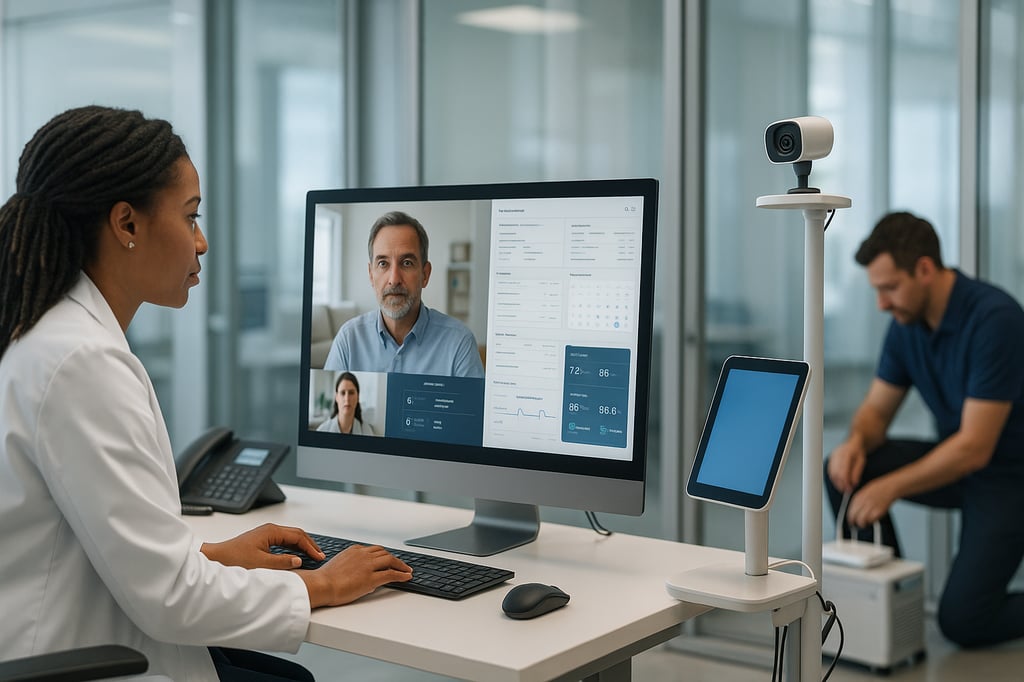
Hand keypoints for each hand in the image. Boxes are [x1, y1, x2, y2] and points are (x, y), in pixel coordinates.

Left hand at [201, 523, 324, 569]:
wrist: (215, 559)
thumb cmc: (233, 559)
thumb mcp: (260, 564)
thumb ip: (282, 562)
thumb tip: (299, 560)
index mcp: (271, 531)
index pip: (298, 536)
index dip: (311, 547)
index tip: (319, 557)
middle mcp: (270, 530)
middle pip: (297, 534)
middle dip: (310, 544)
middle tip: (320, 555)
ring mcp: (266, 534)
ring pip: (291, 537)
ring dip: (302, 546)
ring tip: (312, 555)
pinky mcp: (262, 540)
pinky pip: (284, 541)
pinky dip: (293, 547)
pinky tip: (297, 556)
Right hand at [300, 544, 412, 607]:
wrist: (321, 585)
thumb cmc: (325, 579)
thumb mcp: (339, 564)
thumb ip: (352, 565)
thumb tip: (362, 573)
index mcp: (354, 550)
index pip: (374, 550)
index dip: (383, 554)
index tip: (388, 558)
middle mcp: (363, 555)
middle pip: (384, 553)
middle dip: (394, 558)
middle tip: (401, 564)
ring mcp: (368, 566)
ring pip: (390, 561)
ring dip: (401, 565)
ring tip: (407, 570)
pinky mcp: (371, 578)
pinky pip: (391, 574)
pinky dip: (401, 574)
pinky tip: (407, 577)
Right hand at [827, 439, 866, 493]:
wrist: (852, 443)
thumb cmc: (858, 452)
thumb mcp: (861, 461)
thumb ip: (857, 472)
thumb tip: (853, 483)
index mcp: (846, 454)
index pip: (843, 470)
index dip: (845, 481)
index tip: (849, 489)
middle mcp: (837, 455)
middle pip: (836, 473)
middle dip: (841, 483)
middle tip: (846, 491)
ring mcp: (832, 457)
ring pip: (832, 473)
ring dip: (836, 482)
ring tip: (842, 488)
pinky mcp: (830, 460)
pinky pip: (830, 471)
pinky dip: (834, 478)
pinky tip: (838, 483)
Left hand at [846, 478, 897, 528]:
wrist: (890, 487)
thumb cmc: (878, 489)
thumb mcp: (864, 493)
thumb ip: (858, 501)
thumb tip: (853, 511)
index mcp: (858, 497)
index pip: (850, 511)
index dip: (850, 518)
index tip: (852, 521)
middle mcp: (863, 502)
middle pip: (854, 517)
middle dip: (855, 522)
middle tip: (857, 524)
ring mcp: (871, 506)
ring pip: (861, 520)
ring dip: (862, 524)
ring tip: (865, 523)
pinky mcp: (879, 511)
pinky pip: (871, 520)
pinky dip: (871, 521)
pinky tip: (872, 519)